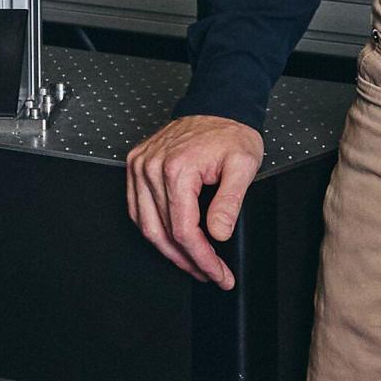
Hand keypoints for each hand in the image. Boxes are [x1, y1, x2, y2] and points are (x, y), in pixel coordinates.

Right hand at [125, 114, 266, 288]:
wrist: (217, 107)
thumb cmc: (230, 133)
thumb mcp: (243, 165)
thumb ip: (230, 202)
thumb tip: (217, 234)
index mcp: (177, 168)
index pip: (184, 230)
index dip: (202, 259)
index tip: (218, 273)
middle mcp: (152, 167)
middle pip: (163, 233)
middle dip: (188, 260)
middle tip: (209, 274)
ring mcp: (140, 166)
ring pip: (146, 225)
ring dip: (169, 251)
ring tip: (192, 263)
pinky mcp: (137, 165)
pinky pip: (138, 209)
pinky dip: (152, 230)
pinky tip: (170, 241)